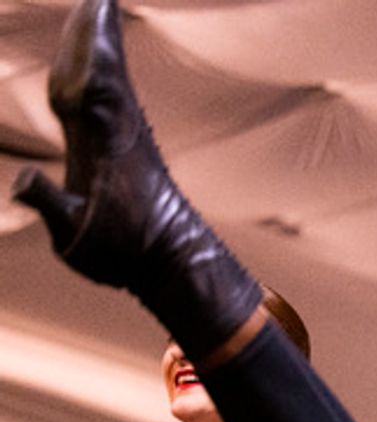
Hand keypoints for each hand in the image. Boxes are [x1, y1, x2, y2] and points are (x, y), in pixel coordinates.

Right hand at [11, 0, 258, 358]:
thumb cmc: (125, 254)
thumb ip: (49, 206)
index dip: (84, 52)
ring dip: (98, 41)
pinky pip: (110, 93)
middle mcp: (117, 132)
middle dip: (92, 32)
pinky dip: (101, 67)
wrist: (174, 262)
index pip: (89, 88)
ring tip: (95, 6)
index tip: (89, 14)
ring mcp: (123, 135)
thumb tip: (22, 181)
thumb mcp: (77, 239)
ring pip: (106, 77)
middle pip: (98, 69)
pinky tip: (96, 57)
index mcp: (104, 147)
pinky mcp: (126, 143)